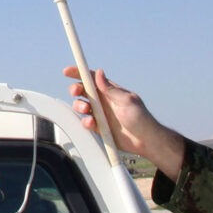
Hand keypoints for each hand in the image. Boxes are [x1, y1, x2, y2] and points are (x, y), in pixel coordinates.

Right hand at [62, 66, 184, 175]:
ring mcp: (101, 114)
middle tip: (76, 92)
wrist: (145, 141)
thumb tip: (99, 73)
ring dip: (79, 106)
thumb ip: (111, 89)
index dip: (79, 73)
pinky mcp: (100, 127)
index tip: (67, 71)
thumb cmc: (141, 118)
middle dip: (76, 90)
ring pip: (82, 106)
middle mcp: (104, 101)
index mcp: (111, 91)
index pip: (92, 78)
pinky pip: (86, 123)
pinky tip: (92, 124)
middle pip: (83, 91)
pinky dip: (86, 122)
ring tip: (86, 110)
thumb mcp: (127, 101)